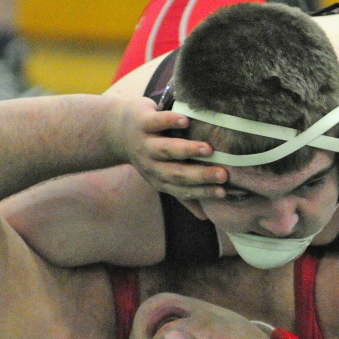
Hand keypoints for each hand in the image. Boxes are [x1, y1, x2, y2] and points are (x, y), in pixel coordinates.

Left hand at [108, 97, 226, 199]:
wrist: (115, 131)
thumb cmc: (150, 154)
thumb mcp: (163, 176)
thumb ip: (183, 194)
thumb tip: (204, 218)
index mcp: (159, 180)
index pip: (183, 190)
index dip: (202, 191)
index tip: (223, 192)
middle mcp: (151, 165)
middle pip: (177, 173)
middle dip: (200, 175)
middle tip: (223, 174)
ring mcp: (145, 144)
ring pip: (166, 150)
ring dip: (187, 150)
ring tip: (208, 149)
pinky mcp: (142, 123)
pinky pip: (157, 123)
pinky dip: (171, 122)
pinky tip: (186, 121)